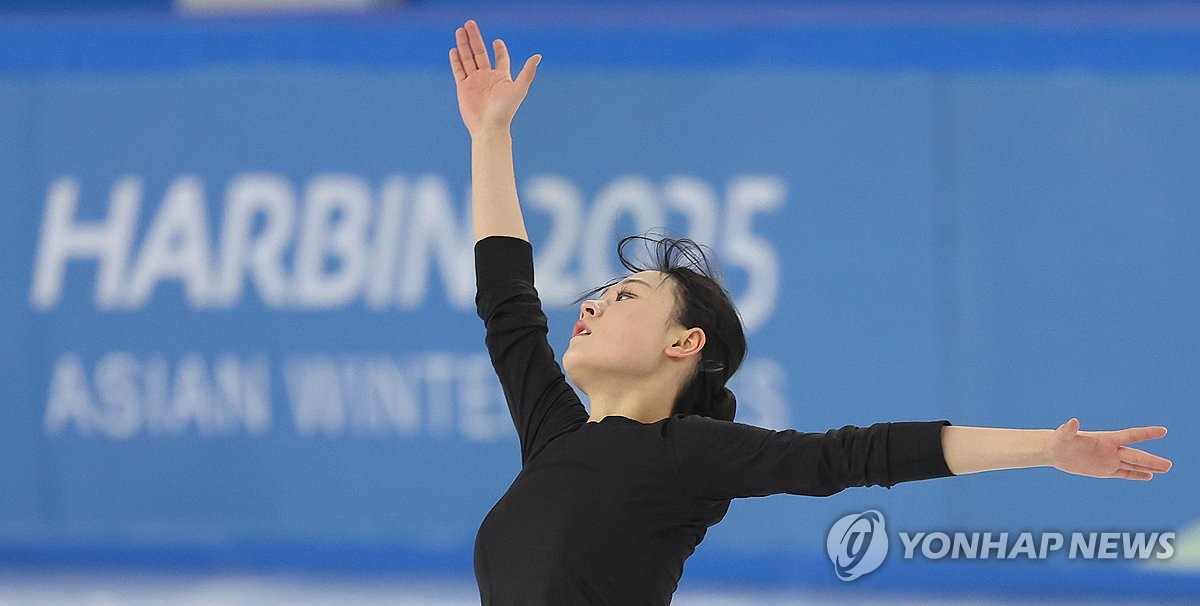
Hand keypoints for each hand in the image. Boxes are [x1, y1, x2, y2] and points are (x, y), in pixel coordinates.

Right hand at [449, 20, 541, 136]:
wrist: (489, 127)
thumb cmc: (506, 110)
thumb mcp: (519, 88)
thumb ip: (527, 71)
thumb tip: (538, 56)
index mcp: (501, 77)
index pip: (500, 58)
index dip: (499, 49)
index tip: (497, 41)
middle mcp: (487, 77)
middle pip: (480, 53)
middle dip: (475, 38)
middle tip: (469, 23)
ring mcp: (474, 81)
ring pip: (467, 58)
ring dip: (464, 45)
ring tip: (459, 30)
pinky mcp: (463, 88)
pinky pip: (459, 71)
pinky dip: (456, 60)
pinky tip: (454, 50)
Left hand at [1047, 418, 1172, 479]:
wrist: (1055, 451)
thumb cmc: (1059, 440)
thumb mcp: (1064, 435)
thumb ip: (1070, 429)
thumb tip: (1073, 421)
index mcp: (1106, 439)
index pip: (1131, 436)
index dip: (1147, 434)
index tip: (1163, 431)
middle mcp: (1111, 450)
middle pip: (1135, 455)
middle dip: (1152, 460)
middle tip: (1170, 465)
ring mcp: (1108, 461)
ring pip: (1133, 465)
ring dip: (1149, 467)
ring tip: (1165, 469)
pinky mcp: (1104, 470)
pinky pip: (1123, 473)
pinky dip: (1136, 475)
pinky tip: (1148, 476)